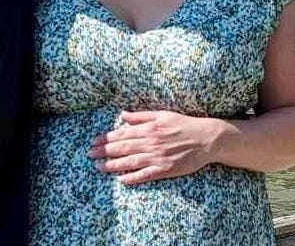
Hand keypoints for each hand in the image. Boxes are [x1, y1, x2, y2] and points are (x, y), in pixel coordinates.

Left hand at [87, 110, 226, 185]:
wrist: (205, 139)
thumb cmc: (183, 124)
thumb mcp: (161, 114)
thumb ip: (141, 116)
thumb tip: (122, 115)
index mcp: (148, 128)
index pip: (122, 134)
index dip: (106, 138)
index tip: (94, 141)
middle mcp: (150, 142)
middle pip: (122, 148)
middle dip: (104, 151)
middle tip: (89, 155)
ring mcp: (157, 157)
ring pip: (130, 162)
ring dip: (112, 165)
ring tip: (98, 167)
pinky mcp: (165, 170)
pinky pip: (145, 175)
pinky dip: (132, 178)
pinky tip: (121, 180)